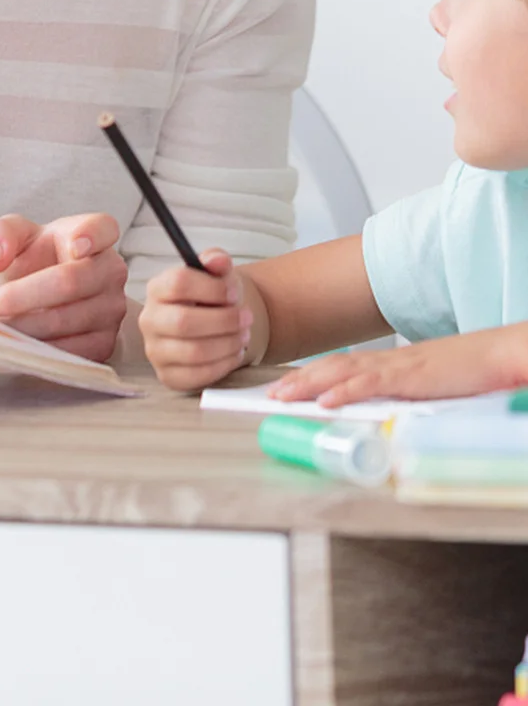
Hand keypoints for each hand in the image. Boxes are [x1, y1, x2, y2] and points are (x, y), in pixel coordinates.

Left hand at [0, 212, 128, 361]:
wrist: (50, 296)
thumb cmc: (36, 258)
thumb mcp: (14, 236)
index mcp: (94, 233)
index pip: (102, 228)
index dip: (90, 236)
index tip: (74, 245)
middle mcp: (110, 270)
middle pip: (68, 282)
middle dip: (19, 296)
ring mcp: (112, 309)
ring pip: (64, 321)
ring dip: (22, 327)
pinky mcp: (106, 343)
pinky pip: (69, 351)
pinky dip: (36, 351)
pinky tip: (13, 343)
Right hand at [140, 249, 252, 391]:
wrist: (211, 326)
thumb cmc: (211, 299)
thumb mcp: (216, 276)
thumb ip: (217, 262)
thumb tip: (218, 260)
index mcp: (157, 289)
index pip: (177, 284)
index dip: (212, 288)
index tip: (234, 292)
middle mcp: (149, 319)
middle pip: (184, 322)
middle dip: (224, 321)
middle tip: (246, 318)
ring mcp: (155, 350)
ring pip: (194, 352)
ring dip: (228, 344)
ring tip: (243, 335)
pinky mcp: (168, 375)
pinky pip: (198, 376)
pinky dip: (224, 365)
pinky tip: (234, 353)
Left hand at [270, 324, 527, 408]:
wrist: (494, 355)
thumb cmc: (463, 374)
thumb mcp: (423, 386)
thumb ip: (399, 394)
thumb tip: (379, 409)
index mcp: (386, 364)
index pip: (338, 366)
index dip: (309, 375)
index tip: (284, 387)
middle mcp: (384, 361)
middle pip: (330, 367)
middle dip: (296, 381)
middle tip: (268, 394)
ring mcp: (395, 367)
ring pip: (341, 372)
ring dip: (308, 384)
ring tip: (282, 396)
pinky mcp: (410, 378)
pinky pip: (370, 384)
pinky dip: (344, 392)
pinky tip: (324, 402)